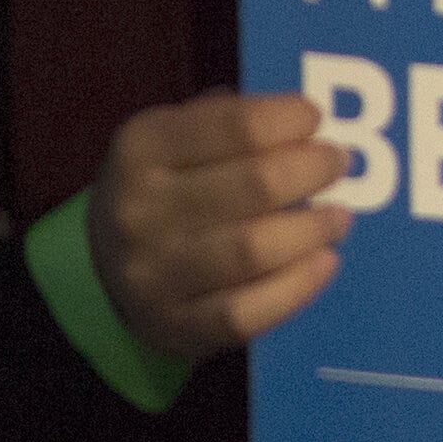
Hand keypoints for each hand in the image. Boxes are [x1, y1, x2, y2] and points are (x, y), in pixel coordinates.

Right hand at [91, 90, 352, 359]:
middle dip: (313, 170)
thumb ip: (229, 116)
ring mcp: (154, 274)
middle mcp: (141, 210)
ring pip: (254, 250)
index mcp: (142, 148)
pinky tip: (325, 262)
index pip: (238, 125)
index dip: (290, 119)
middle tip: (339, 163)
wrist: (102, 268)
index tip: (316, 118)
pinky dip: (297, 287)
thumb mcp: (174, 136)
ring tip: (339, 216)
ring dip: (312, 229)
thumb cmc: (164, 186)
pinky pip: (247, 312)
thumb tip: (306, 116)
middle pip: (257, 185)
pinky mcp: (174, 325)